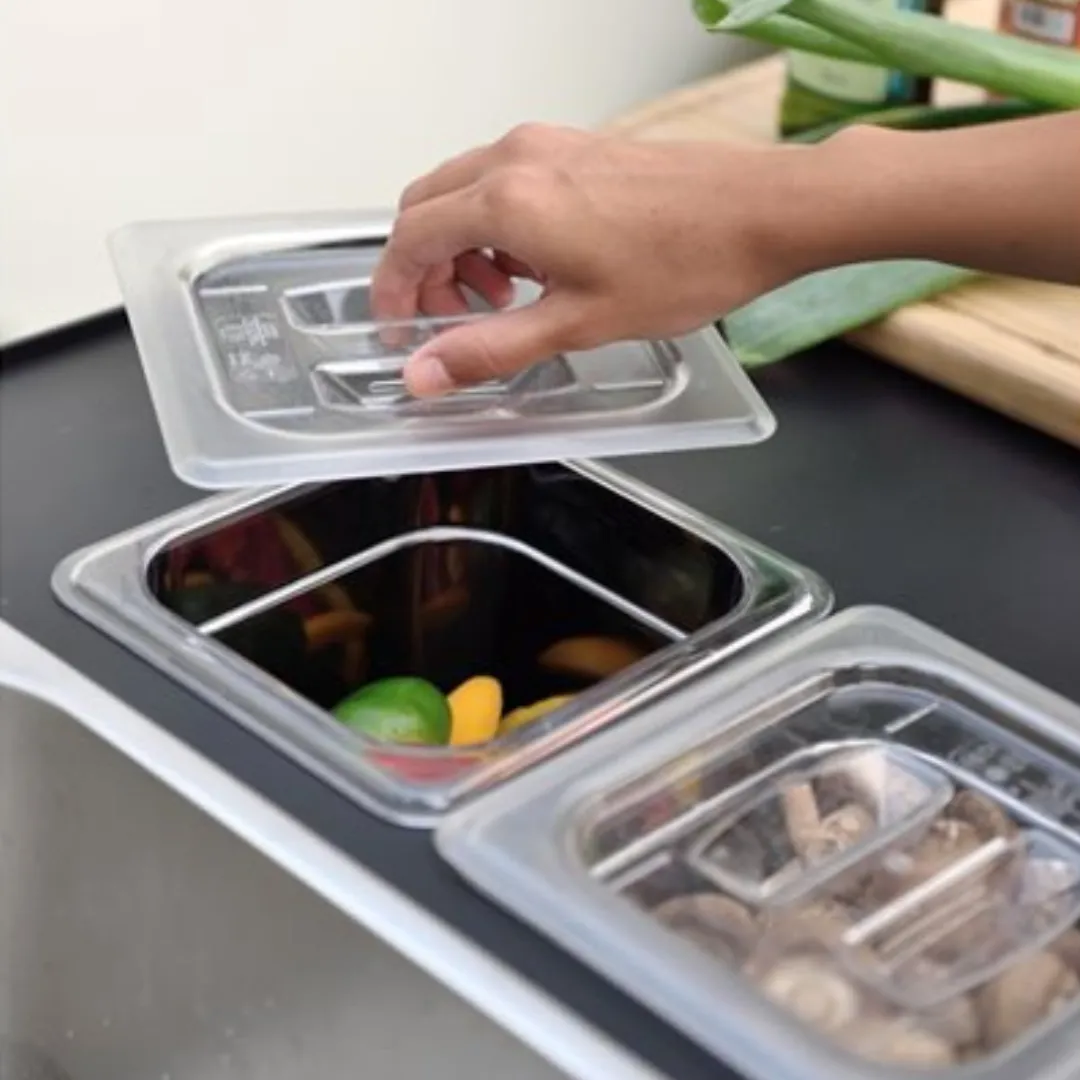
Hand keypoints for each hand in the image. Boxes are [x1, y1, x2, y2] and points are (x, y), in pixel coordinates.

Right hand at [370, 123, 807, 396]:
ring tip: (502, 299)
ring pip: (463, 192)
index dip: (392, 290)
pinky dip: (495, 224)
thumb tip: (426, 372)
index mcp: (507, 201)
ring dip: (461, 248)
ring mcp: (547, 144)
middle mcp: (516, 158)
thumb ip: (490, 348)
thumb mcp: (576, 324)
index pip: (408, 239)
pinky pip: (504, 179)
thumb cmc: (686, 262)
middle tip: (450, 320)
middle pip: (425, 208)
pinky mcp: (575, 146)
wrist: (761, 211)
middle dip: (423, 269)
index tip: (400, 329)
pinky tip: (535, 266)